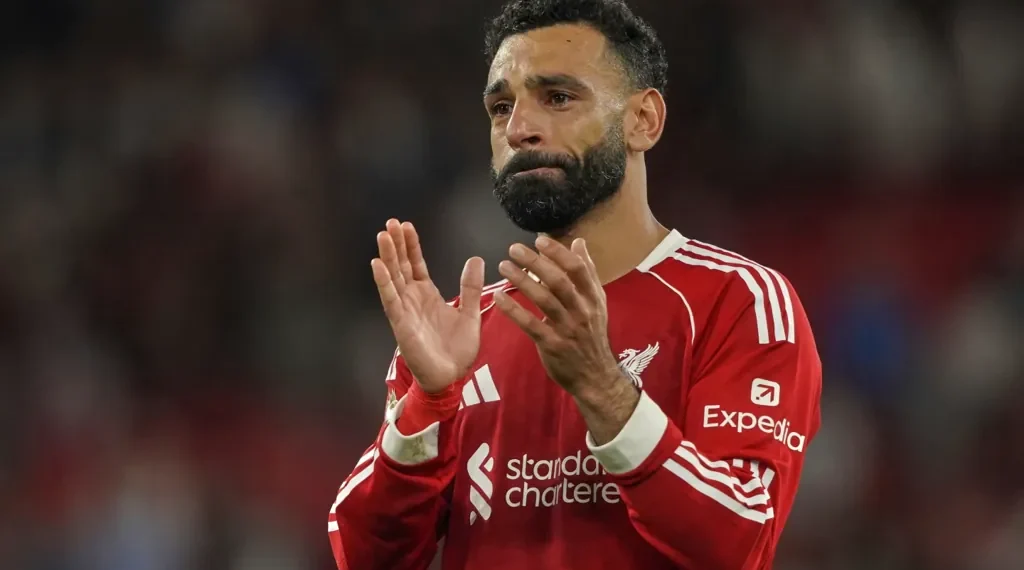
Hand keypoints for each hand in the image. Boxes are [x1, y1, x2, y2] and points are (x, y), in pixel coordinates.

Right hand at [371, 219, 484, 392]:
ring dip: (387, 256)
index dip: (411, 245)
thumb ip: (470, 288)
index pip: (416, 264)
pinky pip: (390, 299)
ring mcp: (404, 310)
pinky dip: (383, 281)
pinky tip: (377, 264)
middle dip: (396, 244)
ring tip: (383, 235)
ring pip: (393, 278)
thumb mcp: (470, 313)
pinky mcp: (400, 323)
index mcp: (427, 295)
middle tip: (390, 222)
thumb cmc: (457, 350)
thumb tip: (476, 259)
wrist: (451, 377)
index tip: (407, 226)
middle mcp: (412, 299)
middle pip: (401, 266)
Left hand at [492, 236, 624, 398]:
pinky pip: (531, 324)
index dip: (558, 253)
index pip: (578, 269)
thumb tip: (578, 242)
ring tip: (504, 267)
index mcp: (592, 298)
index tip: (539, 240)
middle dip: (536, 262)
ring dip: (522, 281)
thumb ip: (587, 272)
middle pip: (559, 281)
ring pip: (544, 300)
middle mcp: (582, 311)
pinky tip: (499, 298)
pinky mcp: (552, 345)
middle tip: (513, 249)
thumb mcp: (596, 303)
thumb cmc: (591, 335)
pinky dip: (514, 310)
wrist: (595, 376)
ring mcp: (567, 328)